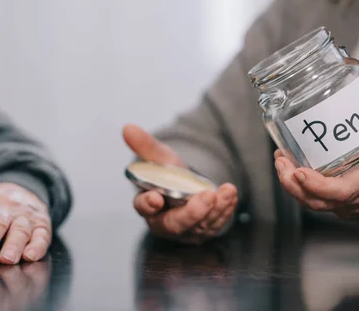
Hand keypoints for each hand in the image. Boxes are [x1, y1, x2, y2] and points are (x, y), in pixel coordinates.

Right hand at [123, 124, 237, 243]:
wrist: (191, 187)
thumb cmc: (170, 174)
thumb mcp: (159, 158)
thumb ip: (145, 146)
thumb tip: (128, 127)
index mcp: (148, 204)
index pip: (143, 207)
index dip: (148, 204)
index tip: (155, 198)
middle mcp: (164, 222)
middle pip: (175, 224)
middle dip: (192, 213)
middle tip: (206, 197)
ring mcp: (186, 230)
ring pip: (199, 225)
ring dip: (215, 209)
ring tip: (226, 192)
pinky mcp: (204, 231)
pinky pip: (215, 224)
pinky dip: (225, 210)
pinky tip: (230, 195)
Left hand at [275, 72, 358, 228]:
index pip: (337, 191)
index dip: (314, 184)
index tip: (298, 170)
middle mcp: (356, 200)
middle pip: (314, 201)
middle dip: (291, 183)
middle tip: (280, 159)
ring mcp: (348, 207)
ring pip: (313, 204)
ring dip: (292, 185)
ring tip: (281, 161)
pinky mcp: (344, 208)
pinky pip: (318, 203)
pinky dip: (302, 188)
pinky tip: (293, 169)